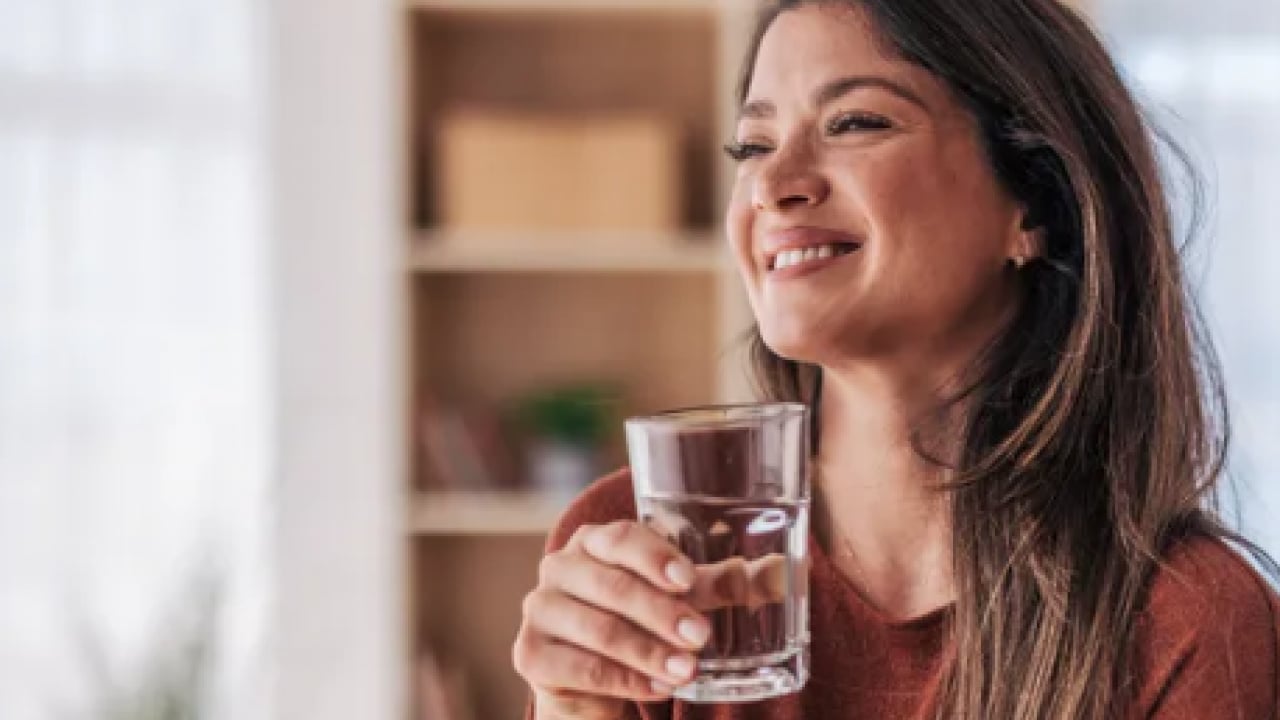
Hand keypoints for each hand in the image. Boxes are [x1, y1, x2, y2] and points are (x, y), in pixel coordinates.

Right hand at [513, 520, 711, 719]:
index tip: (687, 580)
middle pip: (613, 586)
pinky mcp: (531, 654)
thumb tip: (780, 575)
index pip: (621, 537)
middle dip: (661, 613)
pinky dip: (626, 680)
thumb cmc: (638, 622)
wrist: (589, 680)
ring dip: (648, 652)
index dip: (654, 557)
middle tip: (700, 636)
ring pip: (600, 630)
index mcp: (593, 541)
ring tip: (687, 670)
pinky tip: (658, 688)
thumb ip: (721, 585)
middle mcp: (559, 567)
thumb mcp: (679, 598)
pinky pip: (583, 668)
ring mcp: (540, 609)